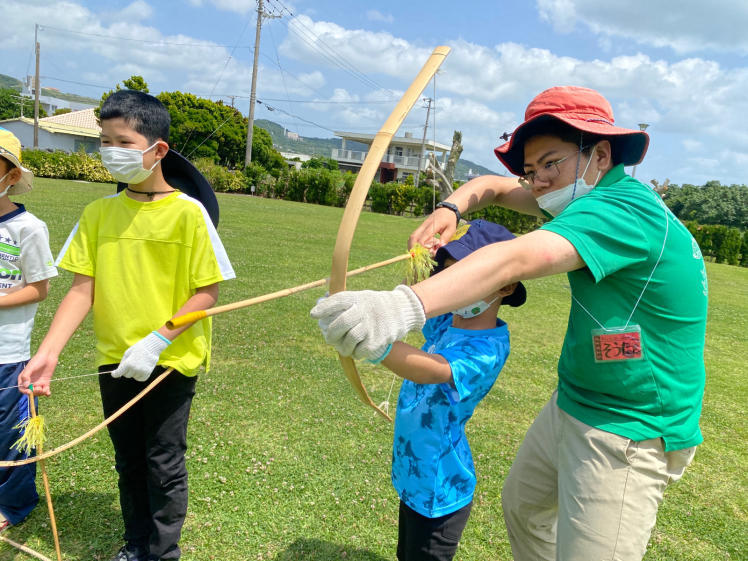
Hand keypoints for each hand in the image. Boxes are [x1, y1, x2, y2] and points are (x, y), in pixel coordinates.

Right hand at [18, 352, 58, 395]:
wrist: (48, 356)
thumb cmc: (37, 361)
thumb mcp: (30, 368)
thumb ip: (26, 376)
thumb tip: (25, 386)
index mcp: (24, 379)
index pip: (22, 388)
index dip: (25, 392)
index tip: (30, 392)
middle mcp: (30, 382)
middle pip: (31, 392)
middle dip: (34, 392)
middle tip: (39, 389)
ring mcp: (38, 382)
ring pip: (38, 392)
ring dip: (41, 393)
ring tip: (44, 389)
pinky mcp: (45, 382)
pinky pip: (45, 390)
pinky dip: (46, 393)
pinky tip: (48, 393)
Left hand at [112, 332, 170, 381]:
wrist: (151, 346)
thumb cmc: (138, 348)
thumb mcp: (127, 353)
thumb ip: (122, 363)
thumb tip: (118, 372)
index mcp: (128, 363)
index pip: (118, 373)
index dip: (115, 374)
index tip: (114, 373)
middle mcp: (134, 369)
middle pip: (126, 375)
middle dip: (127, 371)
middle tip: (131, 363)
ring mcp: (141, 371)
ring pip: (133, 377)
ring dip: (134, 372)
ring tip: (138, 364)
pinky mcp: (148, 373)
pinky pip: (140, 379)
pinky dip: (140, 375)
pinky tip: (141, 369)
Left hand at [310, 285, 424, 360]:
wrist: (398, 311)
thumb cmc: (370, 307)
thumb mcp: (357, 298)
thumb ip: (337, 304)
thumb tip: (315, 313)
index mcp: (357, 298)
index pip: (338, 301)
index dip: (324, 308)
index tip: (313, 315)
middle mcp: (364, 310)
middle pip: (341, 323)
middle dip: (330, 333)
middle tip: (329, 338)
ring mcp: (371, 326)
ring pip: (349, 340)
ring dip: (341, 346)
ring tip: (341, 347)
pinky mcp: (377, 340)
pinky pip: (359, 351)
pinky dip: (354, 353)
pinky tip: (354, 349)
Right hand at [407, 206, 459, 253]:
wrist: (446, 209)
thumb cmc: (450, 220)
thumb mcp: (451, 229)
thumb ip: (445, 239)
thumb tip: (440, 248)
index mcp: (433, 225)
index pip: (423, 237)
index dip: (423, 247)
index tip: (429, 253)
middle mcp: (424, 226)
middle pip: (413, 238)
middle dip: (414, 249)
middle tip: (421, 256)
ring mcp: (421, 227)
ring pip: (412, 237)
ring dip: (414, 246)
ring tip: (422, 252)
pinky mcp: (420, 228)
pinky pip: (414, 237)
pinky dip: (415, 244)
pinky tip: (423, 247)